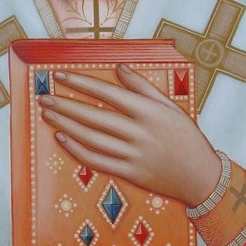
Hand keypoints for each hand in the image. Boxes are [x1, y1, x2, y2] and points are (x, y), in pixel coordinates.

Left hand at [40, 65, 221, 204]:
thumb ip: (143, 87)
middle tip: (44, 97)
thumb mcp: (170, 107)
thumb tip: (119, 68)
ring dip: (65, 126)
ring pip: (91, 139)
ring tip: (48, 114)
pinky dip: (76, 150)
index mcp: (149, 112)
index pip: (107, 92)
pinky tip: (62, 139)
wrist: (201, 177)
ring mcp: (132, 155)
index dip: (80, 83)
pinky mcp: (129, 173)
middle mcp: (139, 133)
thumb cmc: (187, 138)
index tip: (60, 76)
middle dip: (64, 105)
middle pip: (93, 116)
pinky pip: (97, 161)